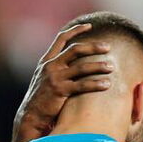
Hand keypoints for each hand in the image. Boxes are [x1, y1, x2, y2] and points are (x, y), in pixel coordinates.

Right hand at [11, 23, 113, 141]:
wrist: (31, 116)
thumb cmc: (42, 99)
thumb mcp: (45, 79)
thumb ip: (57, 69)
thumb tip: (74, 64)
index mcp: (47, 61)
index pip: (61, 38)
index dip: (75, 30)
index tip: (89, 26)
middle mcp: (51, 66)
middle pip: (75, 49)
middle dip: (93, 47)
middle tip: (108, 47)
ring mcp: (55, 78)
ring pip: (81, 67)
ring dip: (98, 66)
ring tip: (111, 67)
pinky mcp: (60, 91)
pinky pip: (82, 85)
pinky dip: (96, 84)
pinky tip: (107, 84)